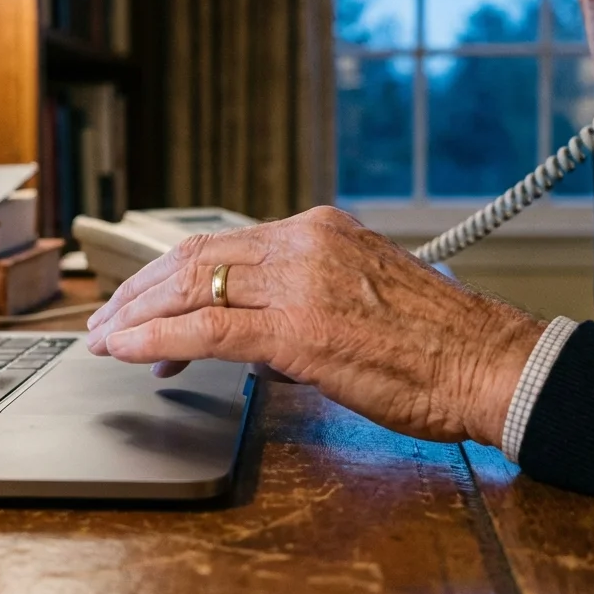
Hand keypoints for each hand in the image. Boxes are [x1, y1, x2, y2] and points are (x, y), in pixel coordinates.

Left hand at [85, 207, 545, 446]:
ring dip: (137, 316)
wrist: (487, 363)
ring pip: (191, 287)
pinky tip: (129, 352)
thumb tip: (260, 337)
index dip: (170, 273)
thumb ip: (307, 298)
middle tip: (106, 318)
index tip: (143, 298)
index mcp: (320, 230)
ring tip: (107, 340)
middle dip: (139, 290)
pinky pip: (205, 328)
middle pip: (194, 258)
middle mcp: (304, 243)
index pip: (223, 244)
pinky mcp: (296, 330)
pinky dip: (156, 338)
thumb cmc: (438, 342)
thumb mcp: (365, 293)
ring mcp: (299, 284)